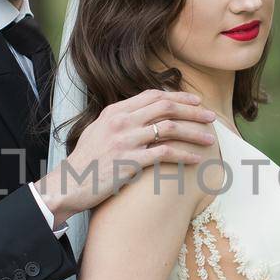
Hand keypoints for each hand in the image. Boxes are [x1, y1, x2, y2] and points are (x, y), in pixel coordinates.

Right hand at [36, 88, 217, 225]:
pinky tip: (196, 159)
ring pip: (170, 128)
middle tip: (211, 117)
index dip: (178, 96)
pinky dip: (185, 155)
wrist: (69, 184)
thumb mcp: (98, 131)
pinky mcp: (131, 161)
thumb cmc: (85, 162)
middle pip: (166, 107)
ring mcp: (126, 140)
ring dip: (194, 133)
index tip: (196, 101)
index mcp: (115, 111)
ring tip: (209, 139)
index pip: (153, 95)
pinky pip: (165, 153)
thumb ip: (119, 121)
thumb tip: (141, 116)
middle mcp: (121, 121)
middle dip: (193, 111)